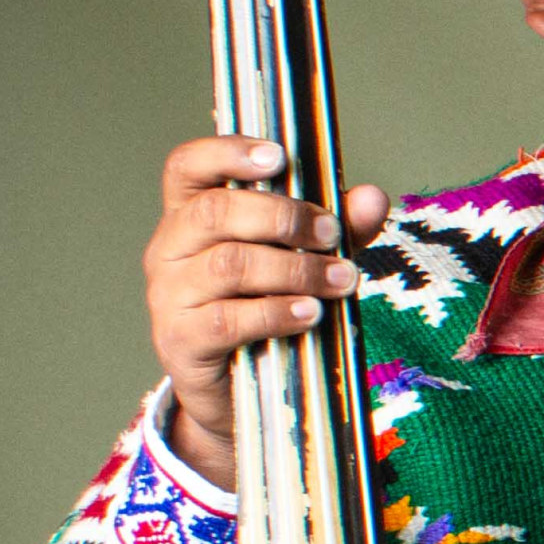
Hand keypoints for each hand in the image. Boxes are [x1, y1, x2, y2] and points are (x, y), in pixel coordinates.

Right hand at [146, 136, 388, 485]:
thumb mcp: (304, 260)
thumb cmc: (267, 307)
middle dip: (284, 218)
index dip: (226, 152)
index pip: (187, 166)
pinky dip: (276, 312)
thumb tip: (374, 196)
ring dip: (296, 270)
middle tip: (332, 234)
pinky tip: (310, 313)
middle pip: (215, 212)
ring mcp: (169, 296)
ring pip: (229, 265)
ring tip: (341, 281)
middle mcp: (168, 249)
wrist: (238, 390)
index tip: (279, 157)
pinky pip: (227, 319)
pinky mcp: (180, 340)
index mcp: (189, 215)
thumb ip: (337, 227)